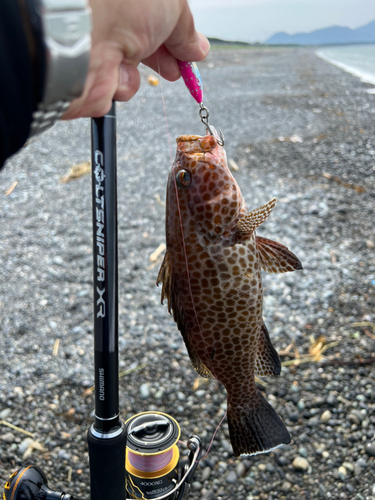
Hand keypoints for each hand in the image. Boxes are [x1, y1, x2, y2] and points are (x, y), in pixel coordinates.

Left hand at [63, 0, 209, 118]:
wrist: (83, 32)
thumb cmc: (121, 4)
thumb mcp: (173, 7)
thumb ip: (187, 30)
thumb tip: (198, 48)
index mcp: (129, 2)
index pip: (159, 21)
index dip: (178, 37)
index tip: (191, 53)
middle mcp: (113, 21)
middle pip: (145, 47)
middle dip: (165, 60)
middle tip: (177, 71)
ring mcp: (101, 49)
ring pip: (132, 71)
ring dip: (141, 72)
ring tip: (134, 62)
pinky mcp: (93, 77)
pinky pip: (119, 89)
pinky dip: (123, 84)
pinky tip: (117, 74)